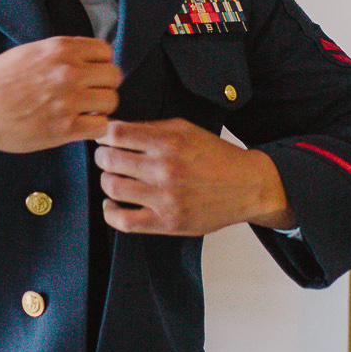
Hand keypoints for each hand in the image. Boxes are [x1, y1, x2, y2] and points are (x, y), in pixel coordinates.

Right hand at [0, 37, 120, 175]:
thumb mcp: (29, 52)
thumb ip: (59, 53)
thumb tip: (85, 59)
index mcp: (60, 49)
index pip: (105, 51)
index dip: (101, 64)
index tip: (92, 75)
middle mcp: (68, 71)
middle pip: (114, 76)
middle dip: (104, 86)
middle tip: (90, 96)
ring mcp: (68, 100)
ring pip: (111, 101)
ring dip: (101, 108)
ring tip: (84, 112)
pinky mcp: (65, 128)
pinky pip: (101, 126)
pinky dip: (94, 128)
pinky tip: (79, 126)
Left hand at [93, 119, 297, 236]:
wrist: (247, 186)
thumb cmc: (216, 157)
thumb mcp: (186, 129)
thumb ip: (151, 128)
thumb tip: (116, 129)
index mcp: (170, 143)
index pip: (116, 134)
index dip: (103, 134)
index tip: (103, 136)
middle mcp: (166, 170)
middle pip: (109, 160)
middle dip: (102, 155)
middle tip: (106, 156)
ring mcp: (165, 199)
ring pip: (112, 188)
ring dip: (107, 180)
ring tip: (114, 177)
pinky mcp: (167, 223)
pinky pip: (124, 221)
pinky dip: (110, 212)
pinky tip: (113, 204)